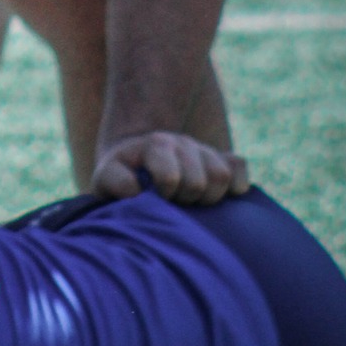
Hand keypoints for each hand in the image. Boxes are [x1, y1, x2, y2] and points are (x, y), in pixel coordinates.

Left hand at [92, 131, 249, 206]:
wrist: (138, 164)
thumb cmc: (122, 178)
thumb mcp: (106, 179)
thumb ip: (115, 182)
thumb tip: (136, 190)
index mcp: (155, 145)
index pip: (171, 177)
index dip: (166, 194)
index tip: (156, 199)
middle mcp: (182, 143)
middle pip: (200, 181)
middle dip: (187, 200)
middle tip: (175, 203)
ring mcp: (204, 150)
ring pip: (222, 175)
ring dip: (209, 197)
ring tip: (192, 203)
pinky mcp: (224, 158)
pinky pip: (240, 167)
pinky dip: (235, 186)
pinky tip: (217, 197)